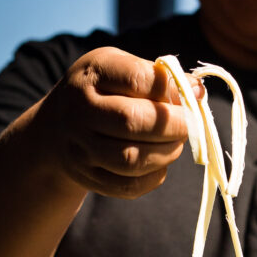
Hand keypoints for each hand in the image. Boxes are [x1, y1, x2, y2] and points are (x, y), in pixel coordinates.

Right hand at [42, 47, 202, 198]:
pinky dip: (154, 176)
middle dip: (173, 125)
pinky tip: (160, 163)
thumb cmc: (102, 92)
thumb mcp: (122, 70)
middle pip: (132, 122)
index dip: (170, 90)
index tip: (188, 98)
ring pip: (131, 160)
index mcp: (91, 75)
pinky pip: (129, 186)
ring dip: (166, 153)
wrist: (58, 129)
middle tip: (188, 125)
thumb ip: (158, 78)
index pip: (136, 79)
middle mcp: (79, 112)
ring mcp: (80, 149)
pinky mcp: (88, 178)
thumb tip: (198, 91)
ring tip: (175, 143)